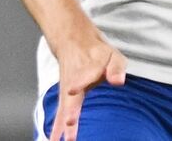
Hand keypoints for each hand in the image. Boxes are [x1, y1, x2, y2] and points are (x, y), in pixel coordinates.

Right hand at [47, 26, 127, 140]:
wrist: (73, 41)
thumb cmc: (97, 53)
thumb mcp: (112, 54)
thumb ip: (116, 68)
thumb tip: (118, 81)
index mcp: (88, 68)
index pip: (85, 75)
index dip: (79, 82)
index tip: (71, 90)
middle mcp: (75, 80)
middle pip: (72, 97)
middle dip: (71, 110)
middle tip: (69, 122)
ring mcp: (67, 89)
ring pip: (64, 108)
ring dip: (62, 124)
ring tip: (58, 140)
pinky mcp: (64, 97)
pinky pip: (60, 113)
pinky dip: (56, 127)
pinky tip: (53, 140)